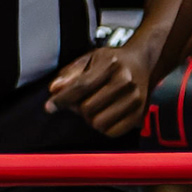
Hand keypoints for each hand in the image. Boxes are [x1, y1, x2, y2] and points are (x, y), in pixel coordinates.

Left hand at [44, 33, 160, 137]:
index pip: (81, 86)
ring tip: (96, 107)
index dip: (62, 99)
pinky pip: (112, 132)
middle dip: (78, 108)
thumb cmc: (111, 62)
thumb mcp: (88, 59)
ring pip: (99, 123)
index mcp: (111, 64)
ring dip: (91, 119)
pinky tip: (106, 114)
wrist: (142, 62)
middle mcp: (126, 81)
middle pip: (87, 108)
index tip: (49, 107)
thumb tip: (54, 90)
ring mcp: (135, 98)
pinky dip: (104, 127)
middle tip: (83, 101)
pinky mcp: (140, 114)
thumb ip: (69, 74)